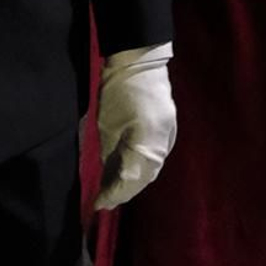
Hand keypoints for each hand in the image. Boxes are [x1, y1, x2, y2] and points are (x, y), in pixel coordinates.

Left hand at [95, 47, 176, 209]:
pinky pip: (155, 158)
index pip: (129, 180)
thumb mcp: (107, 127)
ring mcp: (169, 137)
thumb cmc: (117, 91)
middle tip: (104, 201)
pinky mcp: (169, 131)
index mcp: (146, 144)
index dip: (112, 195)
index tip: (97, 204)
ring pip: (151, 170)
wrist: (140, 61)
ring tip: (114, 190)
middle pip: (143, 178)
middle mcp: (162, 145)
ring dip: (133, 183)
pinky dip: (142, 169)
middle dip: (124, 192)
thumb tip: (108, 177)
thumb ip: (110, 156)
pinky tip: (129, 173)